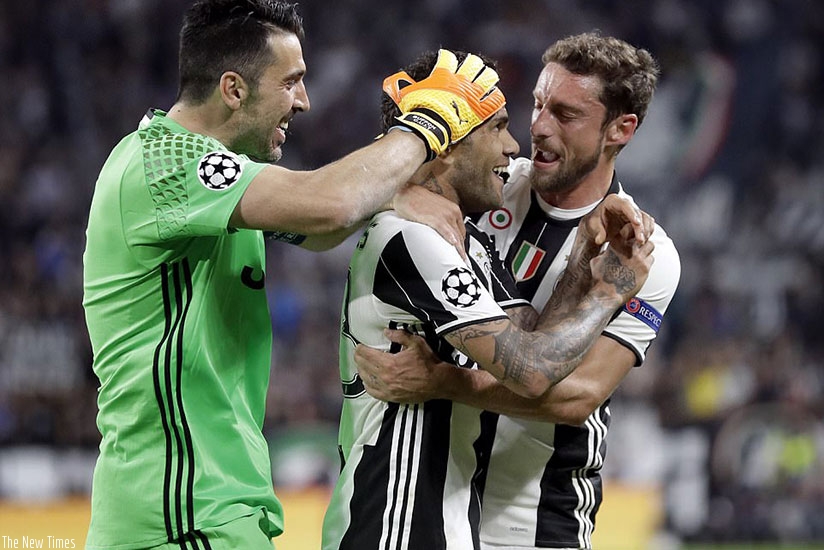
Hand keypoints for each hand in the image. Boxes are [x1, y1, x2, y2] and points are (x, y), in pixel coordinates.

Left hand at [354, 329, 446, 402]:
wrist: (438, 382)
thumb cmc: (428, 363)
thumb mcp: (416, 343)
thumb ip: (399, 336)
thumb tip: (386, 332)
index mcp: (389, 363)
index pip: (366, 355)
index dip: (360, 349)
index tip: (358, 346)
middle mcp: (385, 377)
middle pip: (363, 366)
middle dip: (358, 358)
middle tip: (357, 353)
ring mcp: (387, 389)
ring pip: (366, 379)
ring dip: (361, 371)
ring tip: (361, 365)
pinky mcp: (391, 397)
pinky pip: (373, 392)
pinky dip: (367, 386)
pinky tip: (366, 382)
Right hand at [383, 49, 505, 159]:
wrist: (428, 128)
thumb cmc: (414, 113)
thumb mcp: (405, 95)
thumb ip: (403, 86)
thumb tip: (393, 82)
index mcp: (441, 73)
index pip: (449, 58)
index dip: (450, 61)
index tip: (451, 65)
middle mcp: (459, 79)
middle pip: (473, 63)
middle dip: (474, 67)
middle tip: (474, 73)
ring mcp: (471, 92)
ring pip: (487, 77)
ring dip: (487, 79)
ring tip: (488, 83)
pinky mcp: (480, 107)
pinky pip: (495, 98)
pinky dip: (495, 98)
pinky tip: (494, 100)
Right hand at [393, 183, 466, 259]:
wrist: (405, 192)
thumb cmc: (417, 200)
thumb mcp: (435, 210)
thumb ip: (442, 221)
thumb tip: (444, 233)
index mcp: (453, 210)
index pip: (462, 231)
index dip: (462, 244)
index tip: (461, 253)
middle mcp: (451, 212)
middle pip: (460, 236)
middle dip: (461, 250)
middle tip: (462, 261)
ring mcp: (444, 215)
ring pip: (455, 236)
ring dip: (458, 250)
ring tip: (459, 260)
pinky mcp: (434, 217)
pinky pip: (445, 230)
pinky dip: (450, 238)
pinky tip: (453, 245)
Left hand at [579, 195, 653, 248]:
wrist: (599, 223)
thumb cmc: (595, 222)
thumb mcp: (594, 225)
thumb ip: (598, 231)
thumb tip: (599, 240)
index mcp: (613, 201)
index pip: (625, 205)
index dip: (632, 214)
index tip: (637, 223)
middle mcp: (625, 204)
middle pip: (638, 212)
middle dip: (641, 227)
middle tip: (640, 240)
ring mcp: (633, 210)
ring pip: (645, 217)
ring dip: (646, 230)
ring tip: (642, 242)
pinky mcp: (638, 217)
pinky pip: (647, 222)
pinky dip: (647, 231)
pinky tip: (643, 240)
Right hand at [590, 237, 654, 303]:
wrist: (608, 294)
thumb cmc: (601, 279)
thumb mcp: (596, 262)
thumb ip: (603, 254)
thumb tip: (604, 253)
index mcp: (616, 244)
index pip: (629, 228)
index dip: (632, 232)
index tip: (631, 237)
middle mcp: (628, 248)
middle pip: (642, 235)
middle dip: (641, 239)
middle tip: (639, 246)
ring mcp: (638, 257)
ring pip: (650, 245)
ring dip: (647, 249)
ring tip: (642, 256)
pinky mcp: (645, 268)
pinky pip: (652, 259)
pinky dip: (648, 261)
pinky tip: (641, 267)